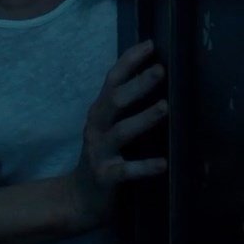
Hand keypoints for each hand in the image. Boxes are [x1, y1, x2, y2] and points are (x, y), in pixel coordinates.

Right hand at [62, 39, 168, 233]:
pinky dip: (144, 166)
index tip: (150, 45)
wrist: (79, 199)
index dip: (129, 61)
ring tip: (164, 107)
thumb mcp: (109, 126)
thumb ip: (125, 104)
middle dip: (137, 84)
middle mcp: (97, 127)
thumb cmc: (103, 155)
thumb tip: (157, 74)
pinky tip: (163, 163)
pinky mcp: (105, 177)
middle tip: (161, 70)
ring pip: (121, 132)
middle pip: (115, 101)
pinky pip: (126, 171)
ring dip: (143, 118)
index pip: (112, 80)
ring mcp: (99, 152)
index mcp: (100, 111)